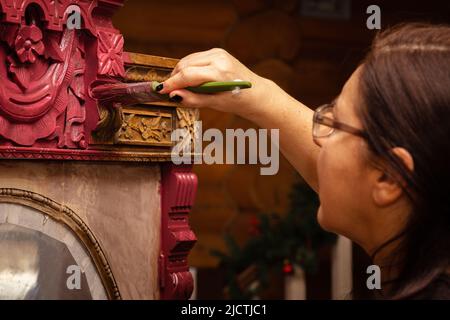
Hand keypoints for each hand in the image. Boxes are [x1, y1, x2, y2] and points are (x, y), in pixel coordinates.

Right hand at [158, 48, 273, 118]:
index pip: (188, 75)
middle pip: (185, 65)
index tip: (161, 91)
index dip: (172, 83)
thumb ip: (193, 99)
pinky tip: (189, 79)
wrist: (256, 93)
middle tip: (170, 91)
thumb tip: (173, 96)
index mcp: (219, 72)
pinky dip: (188, 68)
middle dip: (175, 78)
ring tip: (180, 87)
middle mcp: (218, 58)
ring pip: (188, 60)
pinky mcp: (217, 51)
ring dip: (180, 72)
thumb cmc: (237, 100)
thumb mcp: (215, 104)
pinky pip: (195, 58)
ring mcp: (218, 52)